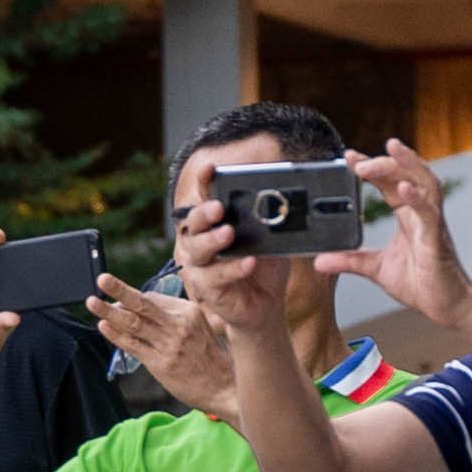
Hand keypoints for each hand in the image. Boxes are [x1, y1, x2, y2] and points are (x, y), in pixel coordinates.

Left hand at [88, 274, 232, 413]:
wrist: (224, 386)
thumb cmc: (207, 356)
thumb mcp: (198, 327)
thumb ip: (171, 316)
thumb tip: (136, 307)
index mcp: (189, 311)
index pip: (153, 298)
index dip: (131, 297)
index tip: (115, 296)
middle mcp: (179, 325)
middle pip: (143, 304)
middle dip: (120, 290)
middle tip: (102, 279)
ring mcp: (169, 345)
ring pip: (134, 324)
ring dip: (110, 312)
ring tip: (92, 302)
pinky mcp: (161, 364)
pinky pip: (133, 346)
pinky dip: (116, 335)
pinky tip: (104, 326)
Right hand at [170, 194, 292, 332]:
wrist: (266, 303)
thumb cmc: (263, 267)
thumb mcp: (270, 239)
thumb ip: (269, 223)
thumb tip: (279, 202)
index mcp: (213, 224)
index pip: (205, 198)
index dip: (205, 182)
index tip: (210, 168)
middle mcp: (200, 242)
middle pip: (192, 223)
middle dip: (204, 213)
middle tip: (218, 208)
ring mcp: (200, 267)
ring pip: (196, 250)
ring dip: (212, 240)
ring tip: (229, 233)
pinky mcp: (207, 290)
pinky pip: (214, 279)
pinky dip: (231, 270)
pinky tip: (248, 263)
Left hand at [325, 141, 471, 334]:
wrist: (449, 307)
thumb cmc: (421, 284)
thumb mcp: (376, 269)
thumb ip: (350, 261)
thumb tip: (318, 261)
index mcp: (407, 216)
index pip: (388, 182)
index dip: (370, 166)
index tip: (348, 156)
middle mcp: (421, 213)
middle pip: (406, 174)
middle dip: (383, 161)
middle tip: (356, 158)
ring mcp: (431, 224)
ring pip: (424, 182)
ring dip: (406, 164)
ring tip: (388, 150)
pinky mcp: (437, 240)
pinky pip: (430, 213)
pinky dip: (417, 198)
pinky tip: (404, 188)